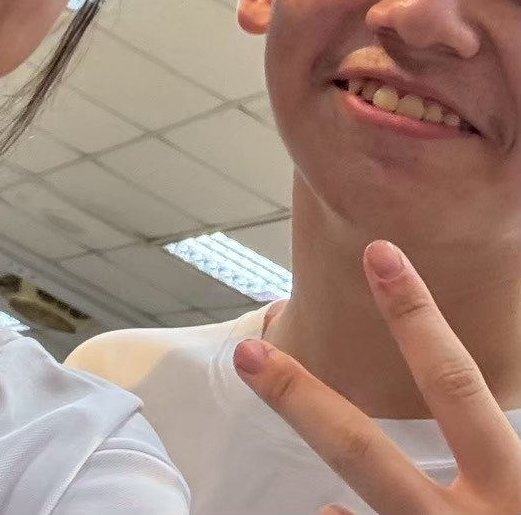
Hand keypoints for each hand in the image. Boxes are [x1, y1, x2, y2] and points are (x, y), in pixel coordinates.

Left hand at [234, 241, 520, 514]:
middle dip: (301, 398)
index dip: (416, 316)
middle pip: (363, 453)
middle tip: (247, 351)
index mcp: (512, 486)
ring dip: (318, 501)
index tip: (379, 252)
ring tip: (303, 479)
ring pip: (350, 514)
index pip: (457, 386)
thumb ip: (498, 439)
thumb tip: (433, 414)